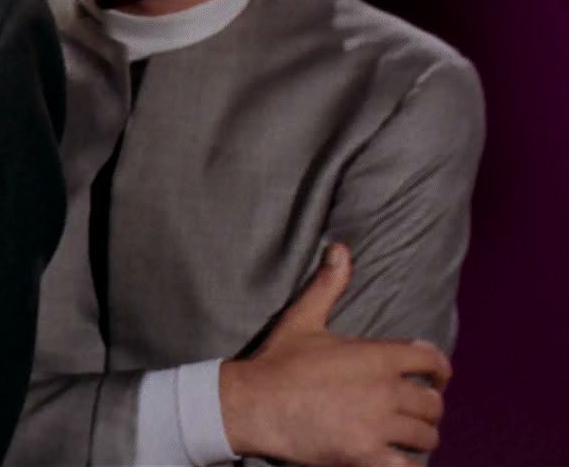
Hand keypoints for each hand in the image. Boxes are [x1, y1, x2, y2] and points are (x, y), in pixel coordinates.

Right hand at [219, 242, 451, 466]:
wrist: (253, 404)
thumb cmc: (278, 362)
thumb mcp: (303, 319)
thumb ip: (328, 285)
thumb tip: (341, 248)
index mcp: (376, 356)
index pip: (432, 361)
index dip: (440, 369)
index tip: (436, 377)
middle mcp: (385, 391)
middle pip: (433, 403)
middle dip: (428, 406)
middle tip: (415, 409)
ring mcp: (378, 427)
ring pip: (426, 436)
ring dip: (419, 436)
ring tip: (406, 435)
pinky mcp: (367, 457)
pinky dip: (408, 465)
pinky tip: (397, 460)